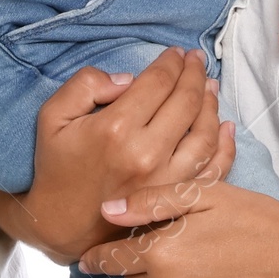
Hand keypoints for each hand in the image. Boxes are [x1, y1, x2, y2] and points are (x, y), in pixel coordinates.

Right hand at [0, 47, 232, 263]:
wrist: (60, 224)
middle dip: (194, 74)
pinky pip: (211, 170)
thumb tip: (127, 80)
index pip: (157, 82)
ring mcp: (166, 180)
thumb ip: (85, 85)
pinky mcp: (175, 200)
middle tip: (196, 60)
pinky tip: (226, 126)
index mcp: (115, 128)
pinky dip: (224, 146)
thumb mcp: (52, 116)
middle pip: (185, 102)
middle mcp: (146, 153)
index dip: (171, 62)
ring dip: (211, 103)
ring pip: (204, 133)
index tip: (176, 53)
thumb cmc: (56, 167)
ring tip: (209, 85)